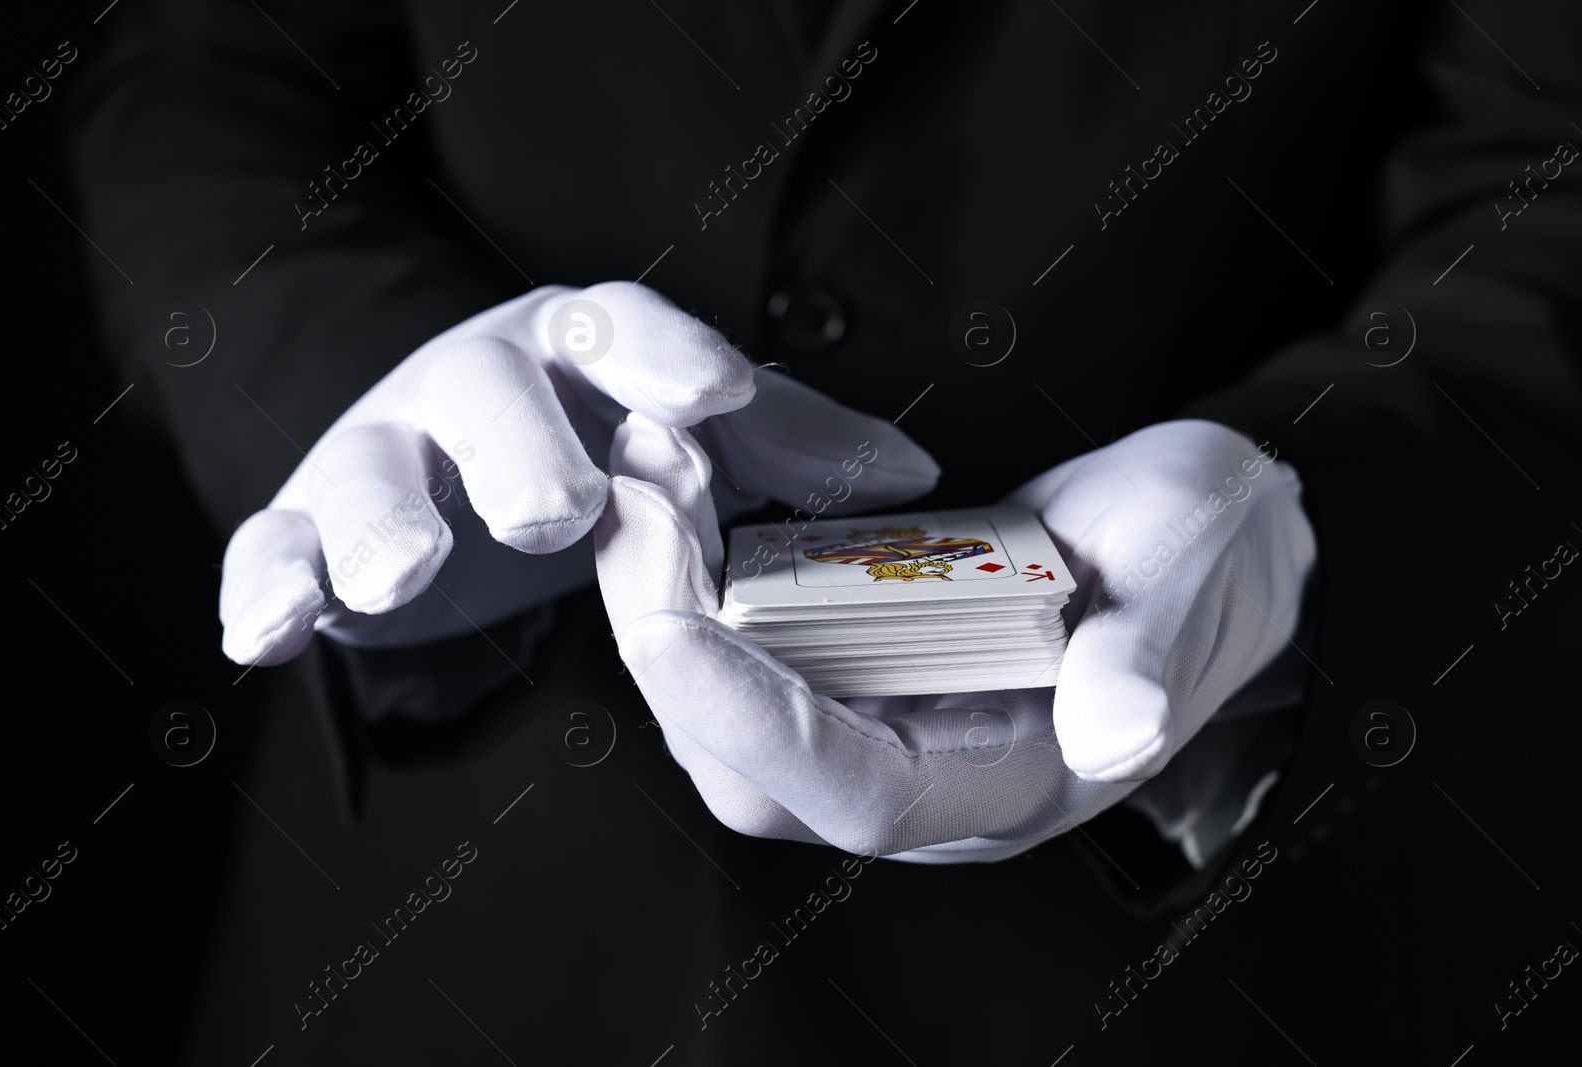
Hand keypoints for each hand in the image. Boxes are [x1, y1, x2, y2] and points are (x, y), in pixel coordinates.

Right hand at [219, 282, 938, 664]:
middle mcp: (477, 386)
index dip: (666, 358)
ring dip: (384, 518)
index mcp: (578, 353)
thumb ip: (790, 452)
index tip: (718, 398)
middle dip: (522, 451)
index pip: (621, 332)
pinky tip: (264, 637)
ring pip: (373, 466)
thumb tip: (913, 478)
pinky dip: (267, 582)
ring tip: (405, 574)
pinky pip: (274, 541)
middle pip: (490, 397)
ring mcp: (386, 449)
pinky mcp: (311, 520)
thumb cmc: (596, 443)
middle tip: (559, 515)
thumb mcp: (692, 438)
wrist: (454, 461)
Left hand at [595, 418, 1314, 862]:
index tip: (668, 618)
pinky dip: (697, 565)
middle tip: (641, 490)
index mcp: (1008, 780)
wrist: (1204, 534)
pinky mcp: (849, 661)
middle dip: (669, 633)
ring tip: (650, 464)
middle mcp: (921, 770)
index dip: (753, 719)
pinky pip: (741, 639)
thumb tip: (1116, 733)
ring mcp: (877, 718)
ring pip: (722, 700)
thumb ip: (1151, 655)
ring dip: (665, 590)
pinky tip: (687, 480)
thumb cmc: (1208, 558)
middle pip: (747, 759)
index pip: (851, 788)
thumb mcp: (1194, 577)